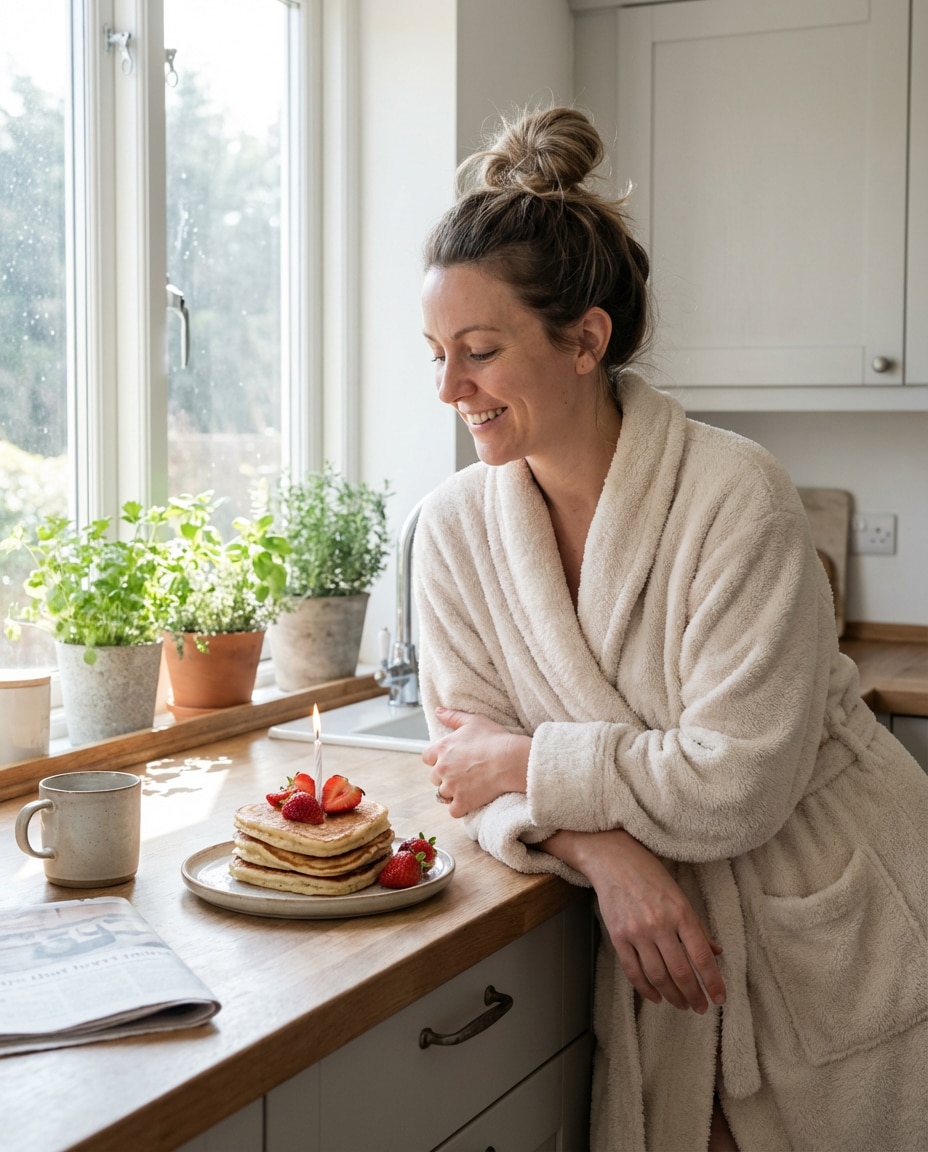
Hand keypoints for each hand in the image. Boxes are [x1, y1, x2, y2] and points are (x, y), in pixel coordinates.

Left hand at [422, 706, 529, 815]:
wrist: (511, 760)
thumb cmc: (495, 738)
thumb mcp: (473, 721)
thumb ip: (452, 716)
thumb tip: (438, 711)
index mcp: (442, 748)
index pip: (427, 757)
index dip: (437, 759)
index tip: (450, 760)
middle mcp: (442, 768)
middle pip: (434, 777)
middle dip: (445, 776)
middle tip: (463, 773)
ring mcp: (451, 787)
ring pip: (443, 794)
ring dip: (453, 792)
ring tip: (469, 786)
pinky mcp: (462, 802)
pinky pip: (453, 810)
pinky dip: (461, 808)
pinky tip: (471, 800)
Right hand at [543, 829, 725, 1012]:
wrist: (613, 860)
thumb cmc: (650, 875)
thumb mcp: (680, 896)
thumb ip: (697, 927)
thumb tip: (715, 952)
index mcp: (681, 912)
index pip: (701, 956)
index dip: (712, 982)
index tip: (719, 999)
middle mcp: (660, 924)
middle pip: (680, 971)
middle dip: (693, 994)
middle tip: (700, 1007)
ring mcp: (637, 932)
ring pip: (658, 975)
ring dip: (672, 996)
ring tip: (682, 1005)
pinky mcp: (618, 936)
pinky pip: (633, 971)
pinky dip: (645, 989)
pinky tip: (656, 997)